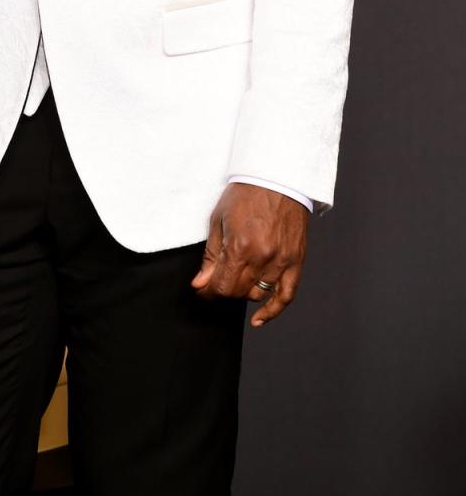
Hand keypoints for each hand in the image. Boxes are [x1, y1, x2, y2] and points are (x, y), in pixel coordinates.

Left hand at [191, 182, 308, 327]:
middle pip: (238, 292)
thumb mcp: (219, 220)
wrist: (277, 177)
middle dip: (223, 289)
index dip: (208, 291)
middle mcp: (262, 258)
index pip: (222, 287)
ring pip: (258, 294)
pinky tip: (259, 319)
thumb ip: (211, 256)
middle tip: (215, 280)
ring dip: (243, 291)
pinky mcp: (296, 261)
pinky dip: (273, 310)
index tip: (202, 289)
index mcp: (240, 246)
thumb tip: (200, 283)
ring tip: (236, 278)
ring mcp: (281, 261)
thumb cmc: (245, 193)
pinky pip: (286, 295)